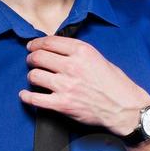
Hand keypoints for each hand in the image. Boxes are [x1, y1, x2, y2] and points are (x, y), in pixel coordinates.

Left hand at [20, 33, 149, 135]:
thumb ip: (77, 52)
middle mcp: (72, 66)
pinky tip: (25, 94)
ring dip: (31, 76)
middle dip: (31, 58)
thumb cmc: (114, 84)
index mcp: (82, 51)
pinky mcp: (63, 104)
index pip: (49, 42)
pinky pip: (35, 99)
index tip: (32, 46)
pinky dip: (26, 96)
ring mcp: (66, 86)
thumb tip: (55, 49)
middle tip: (31, 62)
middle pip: (38, 57)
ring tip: (34, 78)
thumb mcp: (99, 58)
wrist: (124, 108)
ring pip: (34, 75)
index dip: (36, 43)